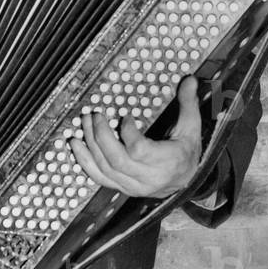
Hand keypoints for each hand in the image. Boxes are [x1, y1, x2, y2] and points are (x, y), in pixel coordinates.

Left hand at [68, 75, 201, 198]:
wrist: (186, 180)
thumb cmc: (187, 152)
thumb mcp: (191, 127)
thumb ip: (188, 103)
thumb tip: (190, 80)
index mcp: (167, 162)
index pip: (139, 150)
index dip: (127, 132)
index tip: (125, 116)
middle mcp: (148, 178)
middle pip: (117, 160)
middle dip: (101, 136)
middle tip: (95, 116)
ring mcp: (133, 186)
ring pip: (105, 168)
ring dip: (91, 145)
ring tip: (84, 124)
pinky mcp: (122, 187)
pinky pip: (99, 177)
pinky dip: (85, 161)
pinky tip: (76, 145)